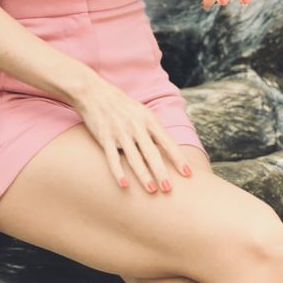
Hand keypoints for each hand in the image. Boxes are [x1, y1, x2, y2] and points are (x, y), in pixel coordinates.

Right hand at [70, 74, 193, 194]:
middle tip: (169, 189)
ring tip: (152, 190)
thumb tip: (169, 149)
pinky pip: (112, 158)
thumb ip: (154, 130)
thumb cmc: (123, 106)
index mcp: (149, 120)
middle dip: (161, 172)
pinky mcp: (105, 137)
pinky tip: (124, 185)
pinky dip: (118, 172)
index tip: (188, 173)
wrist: (94, 93)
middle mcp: (136, 126)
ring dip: (144, 176)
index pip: (167, 142)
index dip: (178, 158)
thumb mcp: (142, 112)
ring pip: (134, 158)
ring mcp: (120, 132)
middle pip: (151, 153)